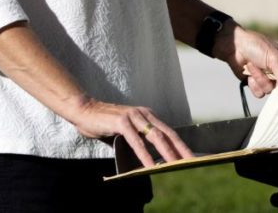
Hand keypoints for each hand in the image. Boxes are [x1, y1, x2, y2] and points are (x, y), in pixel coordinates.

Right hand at [68, 98, 193, 167]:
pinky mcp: (122, 122)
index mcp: (148, 116)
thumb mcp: (128, 130)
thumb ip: (140, 139)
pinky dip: (145, 155)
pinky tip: (150, 166)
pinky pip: (137, 142)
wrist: (85, 111)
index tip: (192, 156)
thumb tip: (152, 158)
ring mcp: (134, 117)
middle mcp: (144, 114)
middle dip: (181, 149)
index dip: (181, 144)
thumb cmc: (105, 123)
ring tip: (176, 165)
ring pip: (156, 137)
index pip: (169, 131)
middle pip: (167, 134)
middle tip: (192, 162)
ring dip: (167, 153)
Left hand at [214, 23, 277, 99]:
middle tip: (271, 78)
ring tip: (255, 67)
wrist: (234, 46)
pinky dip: (254, 84)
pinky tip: (249, 74)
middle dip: (276, 84)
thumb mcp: (274, 59)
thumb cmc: (256, 46)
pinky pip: (260, 93)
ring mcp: (269, 78)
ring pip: (271, 91)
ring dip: (261, 80)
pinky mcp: (258, 83)